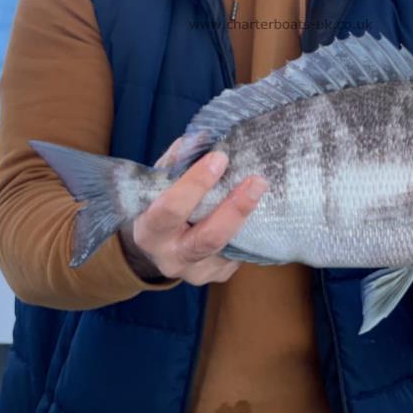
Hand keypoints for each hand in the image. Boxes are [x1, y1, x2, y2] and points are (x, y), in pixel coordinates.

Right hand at [120, 138, 266, 284]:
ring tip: (262, 190)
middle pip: (208, 238)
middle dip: (235, 209)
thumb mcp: (159, 182)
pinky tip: (259, 210)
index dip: (196, 184)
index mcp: (150, 230)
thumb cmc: (158, 205)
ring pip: (229, 248)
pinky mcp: (217, 275)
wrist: (155, 248)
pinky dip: (250, 230)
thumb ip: (179, 160)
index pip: (171, 209)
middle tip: (257, 181)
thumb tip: (204, 137)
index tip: (220, 158)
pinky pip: (239, 254)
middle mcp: (171, 257)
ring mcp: (196, 271)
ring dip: (248, 218)